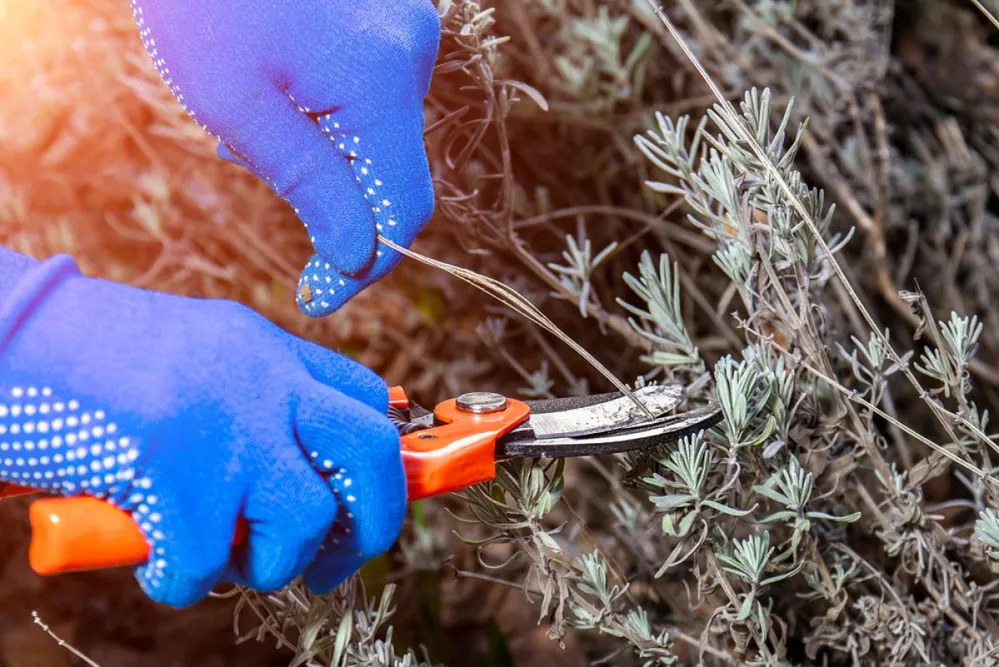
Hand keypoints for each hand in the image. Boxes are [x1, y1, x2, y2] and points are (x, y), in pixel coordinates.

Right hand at [0, 251, 405, 606]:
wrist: (12, 336)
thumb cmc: (92, 360)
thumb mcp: (199, 362)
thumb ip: (252, 405)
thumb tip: (295, 479)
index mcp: (269, 351)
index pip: (368, 401)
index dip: (380, 464)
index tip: (358, 506)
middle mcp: (263, 381)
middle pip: (372, 452)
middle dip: (373, 522)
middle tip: (336, 562)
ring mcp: (226, 426)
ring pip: (306, 519)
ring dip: (270, 564)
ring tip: (222, 561)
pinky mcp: (176, 473)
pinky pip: (205, 564)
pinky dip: (181, 582)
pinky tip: (154, 561)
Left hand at [128, 0, 439, 316]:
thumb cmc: (202, 0)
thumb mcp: (238, 104)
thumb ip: (309, 183)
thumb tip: (356, 256)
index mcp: (380, 82)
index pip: (402, 206)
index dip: (367, 265)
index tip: (318, 296)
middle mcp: (413, 55)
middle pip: (392, 170)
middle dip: (332, 197)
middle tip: (246, 163)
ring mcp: (409, 32)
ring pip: (382, 133)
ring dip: (326, 152)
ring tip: (250, 117)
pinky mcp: (395, 21)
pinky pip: (376, 97)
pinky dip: (332, 116)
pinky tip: (279, 88)